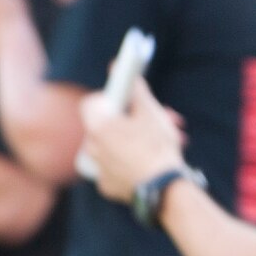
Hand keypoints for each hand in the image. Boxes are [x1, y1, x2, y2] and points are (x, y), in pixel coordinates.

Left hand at [78, 77, 185, 203]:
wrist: (164, 188)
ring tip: (159, 142)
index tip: (125, 97)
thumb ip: (135, 89)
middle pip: (107, 126)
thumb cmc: (156, 146)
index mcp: (98, 127)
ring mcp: (98, 169)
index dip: (107, 97)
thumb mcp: (150, 112)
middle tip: (155, 120)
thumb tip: (121, 67)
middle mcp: (91, 148)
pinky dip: (128, 164)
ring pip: (113, 147)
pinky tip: (148, 162)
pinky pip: (115, 169)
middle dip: (131, 120)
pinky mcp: (107, 186)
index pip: (91, 103)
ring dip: (132, 141)